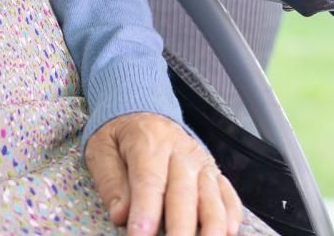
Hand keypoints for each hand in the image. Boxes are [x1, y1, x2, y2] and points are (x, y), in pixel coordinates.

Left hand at [85, 112, 240, 235]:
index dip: (146, 212)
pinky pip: (228, 195)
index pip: (149, 181)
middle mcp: (181, 151)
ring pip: (211, 198)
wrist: (143, 110)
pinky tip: (228, 233)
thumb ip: (110, 182)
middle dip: (180, 228)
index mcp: (148, 142)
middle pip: (183, 194)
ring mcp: (201, 163)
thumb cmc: (121, 135)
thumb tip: (120, 215)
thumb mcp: (102, 149)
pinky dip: (231, 216)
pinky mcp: (214, 173)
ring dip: (211, 227)